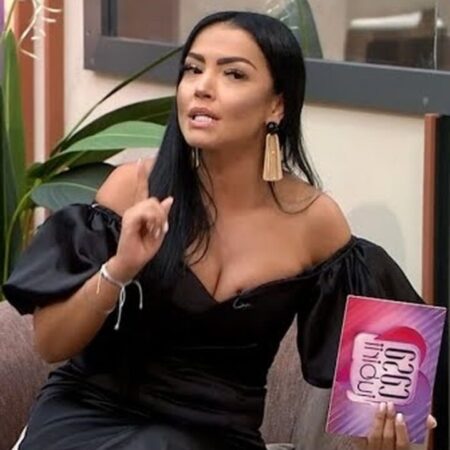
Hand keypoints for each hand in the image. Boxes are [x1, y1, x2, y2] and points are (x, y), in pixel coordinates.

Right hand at [110, 159, 172, 280]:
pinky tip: (151, 230)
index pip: (142, 190)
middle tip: (160, 230)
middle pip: (154, 200)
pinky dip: (153, 221)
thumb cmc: (144, 248)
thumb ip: (162, 215)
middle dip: (162, 215)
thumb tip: (168, 199)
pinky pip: (146, 212)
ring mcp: (130, 213)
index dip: (142, 176)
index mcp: (141, 211)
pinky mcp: (129, 219)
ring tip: (154, 232)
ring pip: (152, 205)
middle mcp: (134, 209)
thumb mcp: (159, 231)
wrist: (131, 261)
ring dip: (158, 219)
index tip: (142, 161)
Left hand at [353, 402, 436, 449]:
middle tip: (389, 404)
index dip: (401, 430)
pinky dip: (366, 427)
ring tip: (380, 407)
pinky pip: (363, 440)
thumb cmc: (401, 446)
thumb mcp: (420, 447)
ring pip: (374, 438)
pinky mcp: (365, 449)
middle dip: (388, 420)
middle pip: (387, 438)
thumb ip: (427, 437)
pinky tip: (367, 416)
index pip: (402, 444)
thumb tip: (431, 419)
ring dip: (377, 421)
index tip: (400, 416)